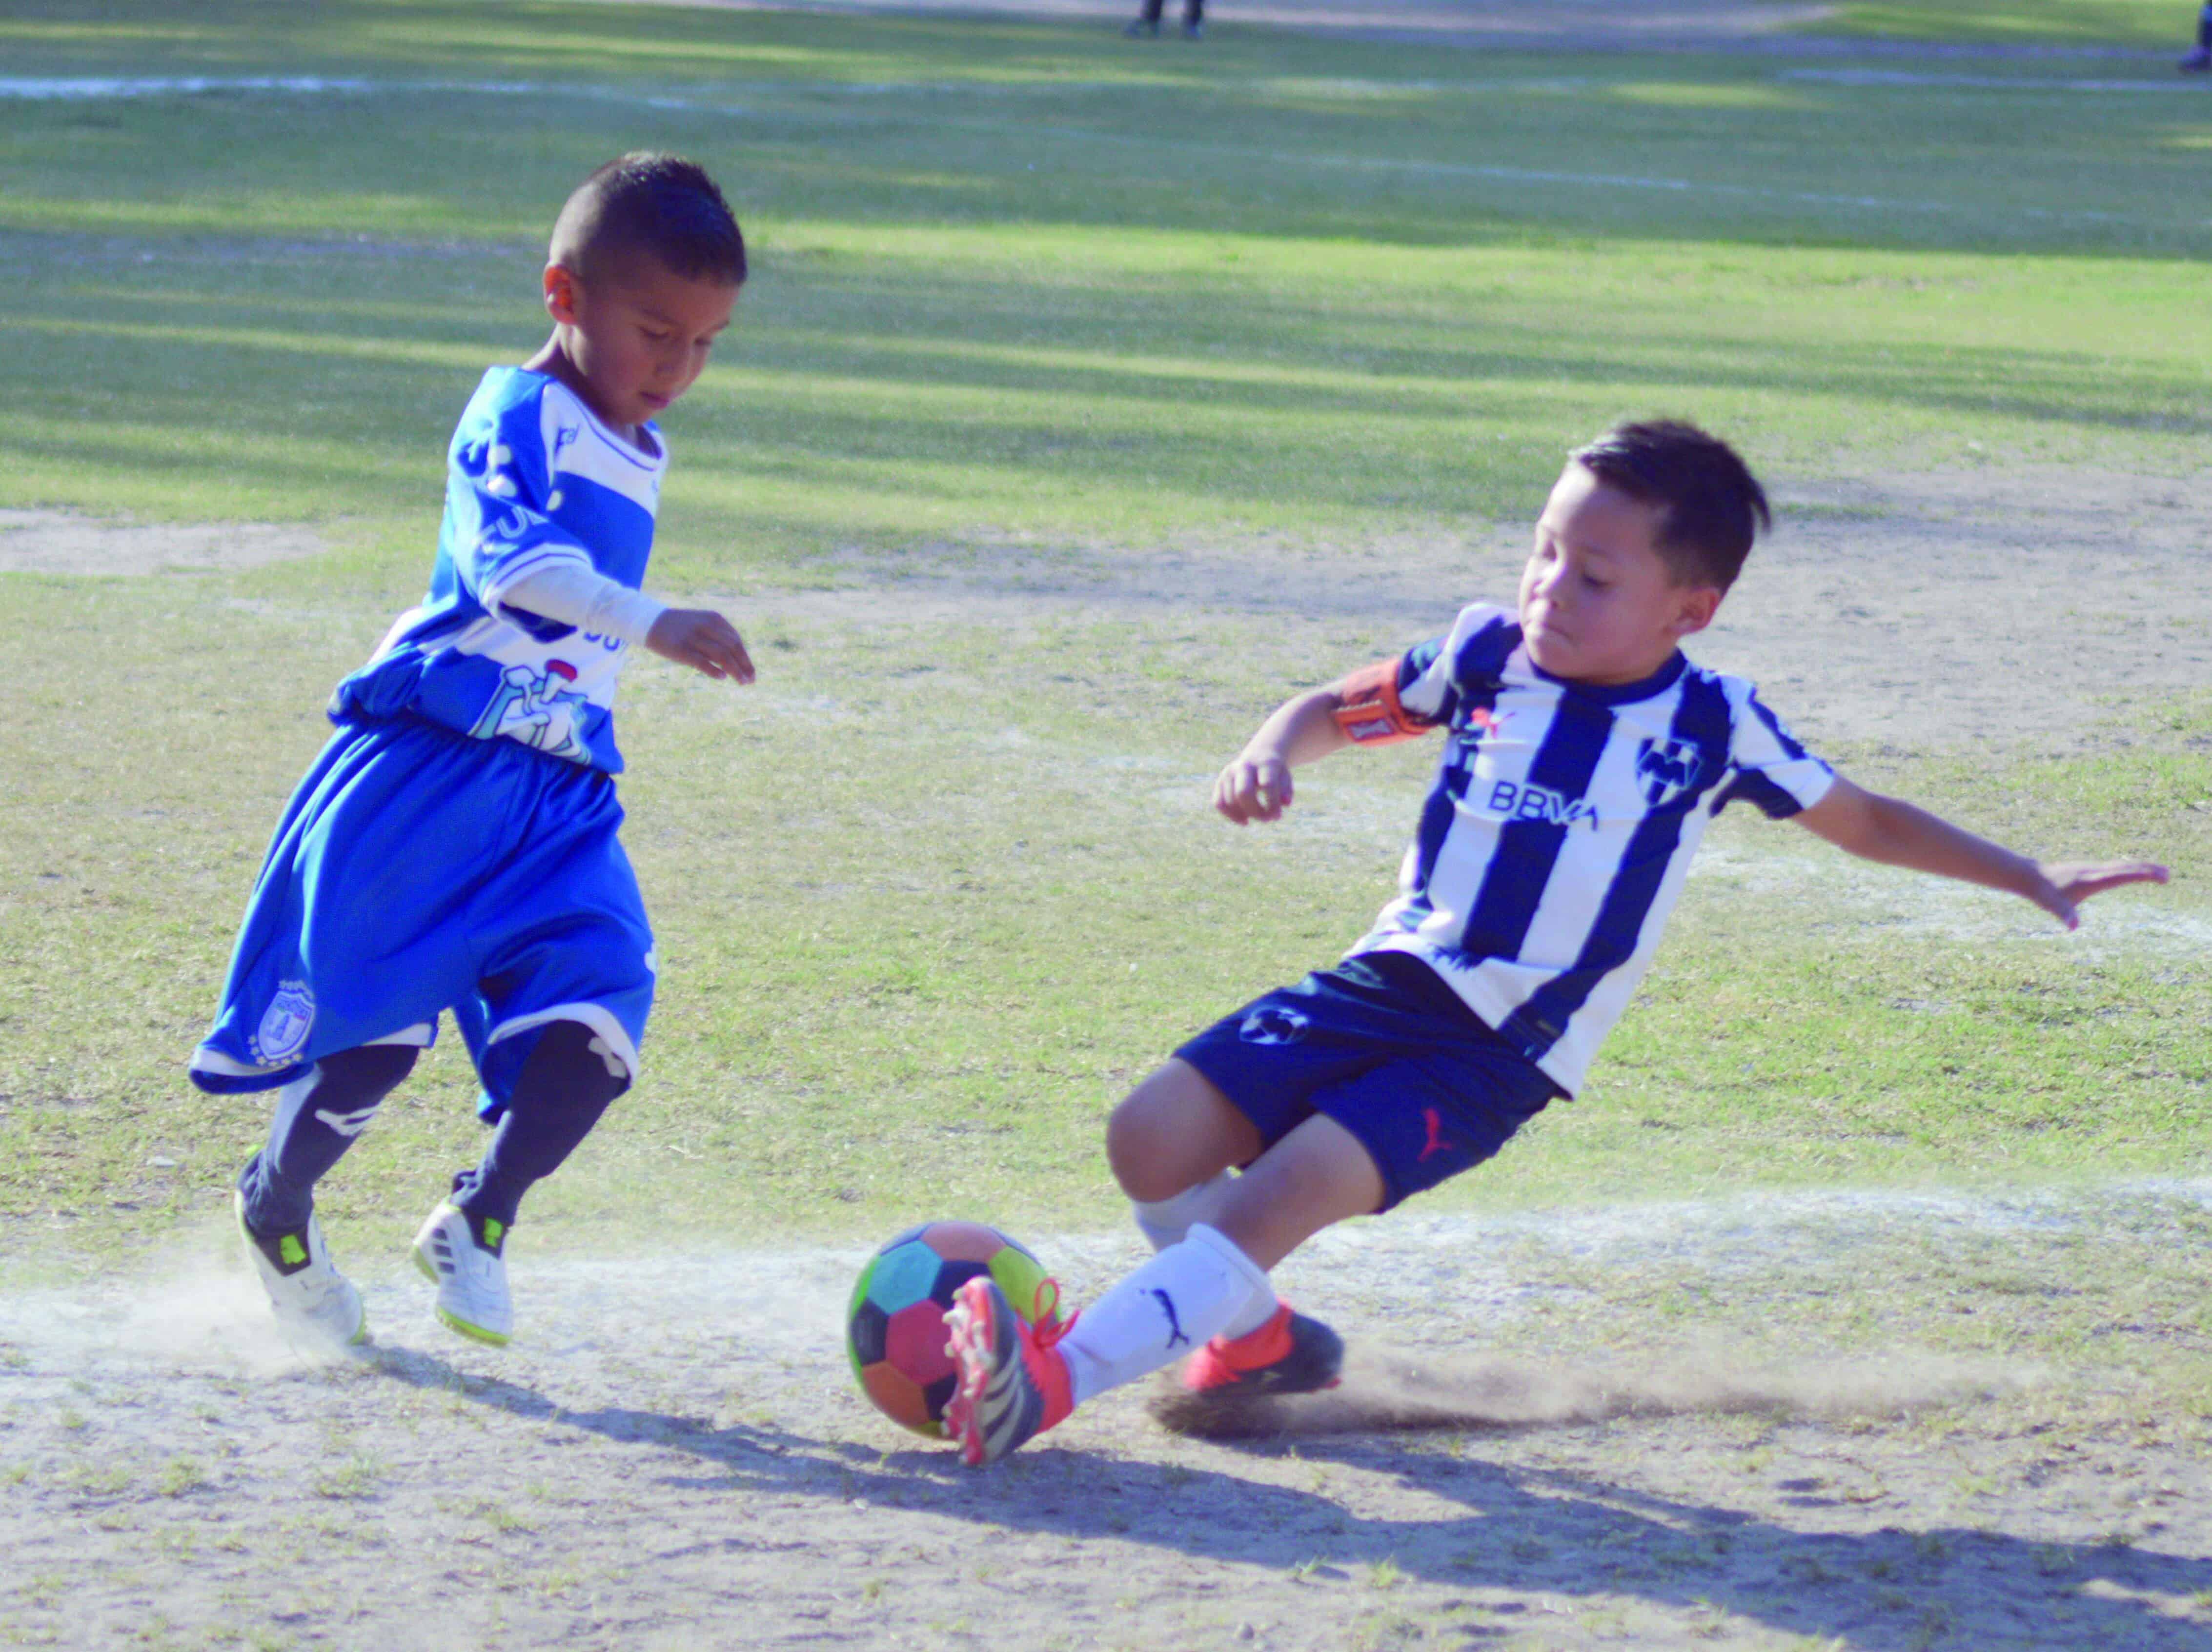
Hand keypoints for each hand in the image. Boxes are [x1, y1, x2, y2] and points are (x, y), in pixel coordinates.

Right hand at [646, 608, 754, 684]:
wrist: (650, 622)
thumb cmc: (681, 628)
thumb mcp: (702, 626)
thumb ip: (718, 640)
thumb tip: (736, 663)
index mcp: (714, 619)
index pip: (736, 641)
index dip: (746, 658)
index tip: (751, 672)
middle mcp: (706, 626)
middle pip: (732, 647)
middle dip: (744, 665)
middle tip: (750, 680)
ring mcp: (693, 637)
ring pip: (721, 655)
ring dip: (735, 670)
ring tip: (742, 682)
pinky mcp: (681, 649)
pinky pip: (702, 661)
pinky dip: (714, 670)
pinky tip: (722, 677)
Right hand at [1215, 753, 1293, 824]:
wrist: (1259, 756)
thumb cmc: (1275, 772)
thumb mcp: (1285, 778)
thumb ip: (1286, 791)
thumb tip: (1285, 804)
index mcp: (1263, 763)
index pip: (1267, 785)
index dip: (1272, 804)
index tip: (1277, 816)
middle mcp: (1244, 766)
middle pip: (1243, 792)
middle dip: (1255, 811)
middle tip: (1266, 819)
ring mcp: (1229, 773)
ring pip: (1229, 800)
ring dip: (1244, 815)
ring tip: (1258, 818)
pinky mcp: (1220, 782)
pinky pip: (1218, 803)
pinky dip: (1230, 815)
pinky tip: (1245, 821)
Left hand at [2022, 859, 2167, 930]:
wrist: (2030, 876)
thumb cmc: (2043, 892)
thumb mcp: (2053, 905)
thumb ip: (2064, 914)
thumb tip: (2072, 926)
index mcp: (2091, 879)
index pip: (2122, 875)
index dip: (2142, 875)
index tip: (2160, 876)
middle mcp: (2094, 871)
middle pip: (2125, 867)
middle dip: (2147, 870)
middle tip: (2168, 875)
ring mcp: (2092, 868)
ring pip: (2120, 865)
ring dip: (2140, 867)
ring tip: (2158, 871)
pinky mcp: (2089, 869)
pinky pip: (2114, 867)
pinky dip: (2128, 868)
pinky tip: (2133, 871)